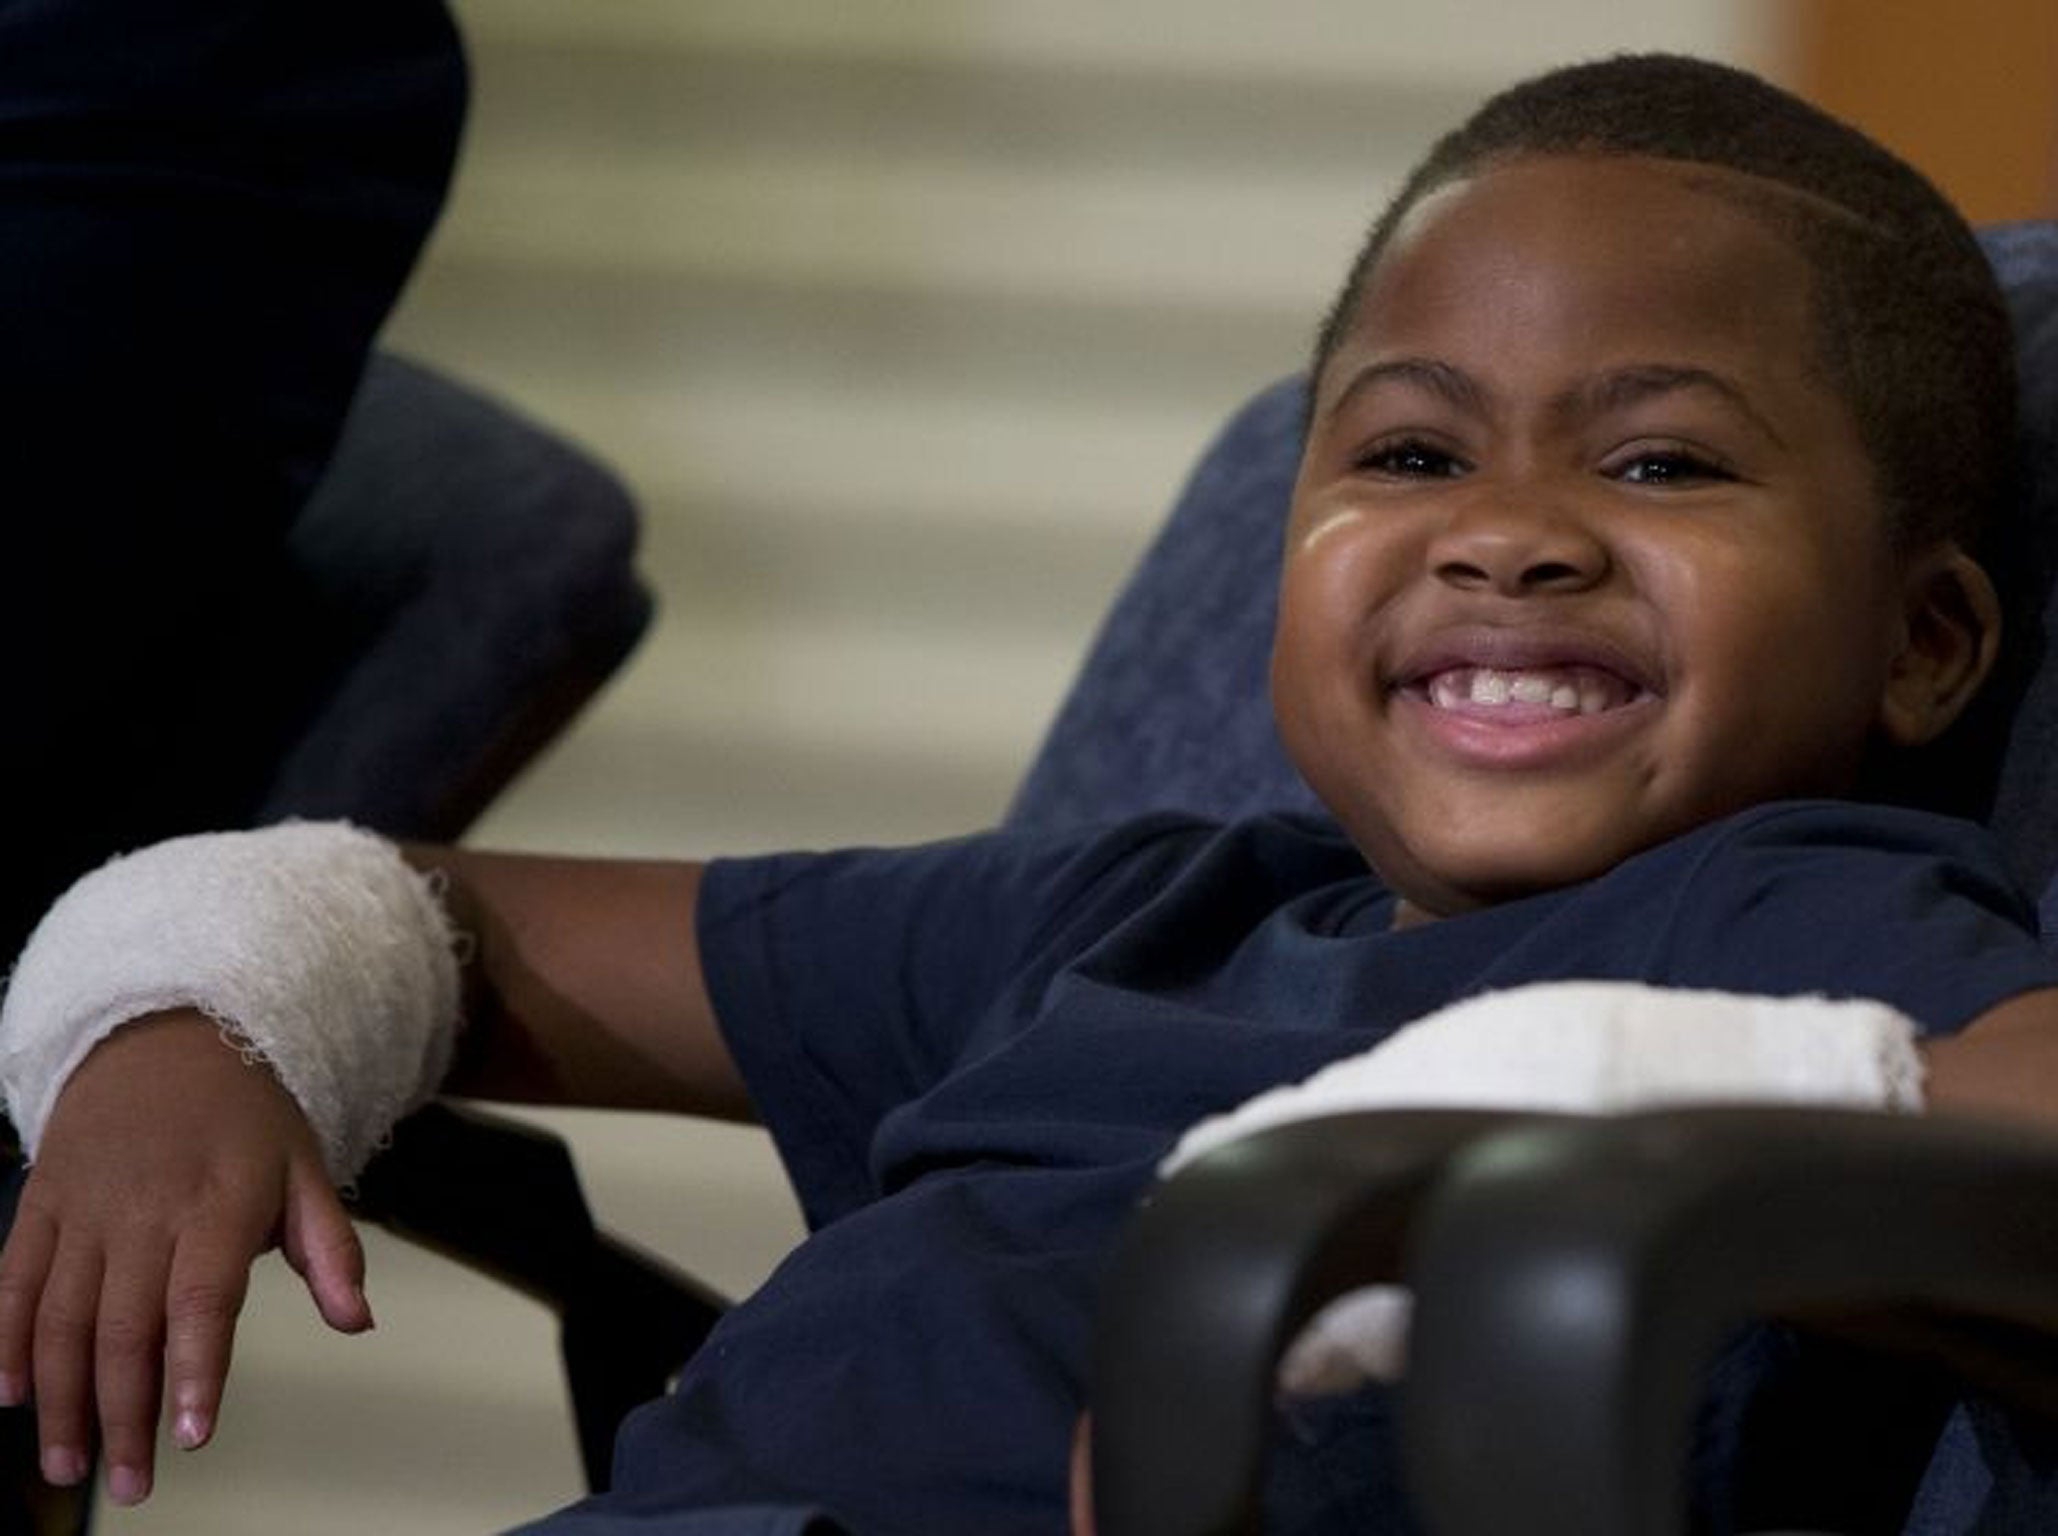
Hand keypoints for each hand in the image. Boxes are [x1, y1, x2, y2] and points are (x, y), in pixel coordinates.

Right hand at [0, 1010, 371, 1505]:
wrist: (165, 1036)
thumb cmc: (245, 1115)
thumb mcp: (307, 1168)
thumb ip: (331, 1249)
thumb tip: (357, 1321)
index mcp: (215, 1204)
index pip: (202, 1301)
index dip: (195, 1370)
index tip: (194, 1434)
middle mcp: (142, 1212)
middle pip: (124, 1328)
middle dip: (124, 1415)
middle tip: (133, 1485)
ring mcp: (84, 1209)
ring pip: (61, 1318)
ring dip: (60, 1399)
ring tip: (69, 1466)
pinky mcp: (40, 1205)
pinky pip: (14, 1281)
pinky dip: (6, 1342)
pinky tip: (9, 1397)